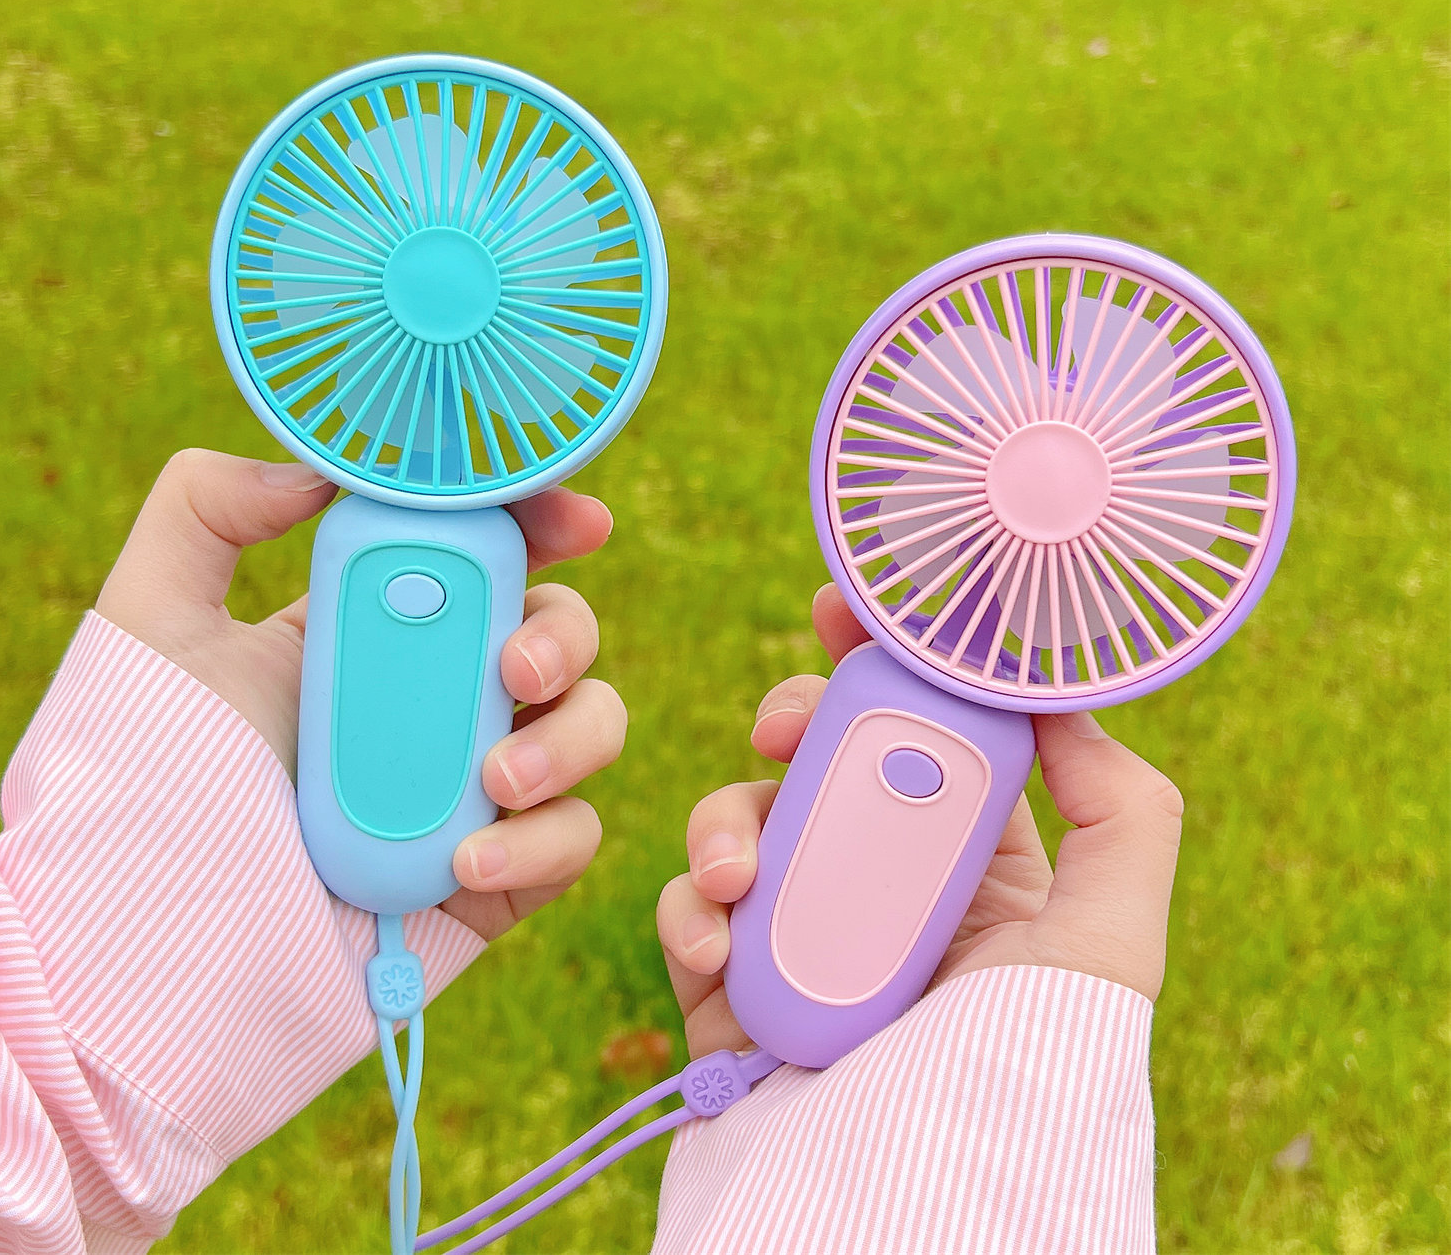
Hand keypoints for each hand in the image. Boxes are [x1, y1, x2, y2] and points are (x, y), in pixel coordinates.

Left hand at [95, 448, 624, 942]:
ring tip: (494, 782)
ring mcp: (474, 791)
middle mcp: (438, 702)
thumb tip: (318, 472)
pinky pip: (575, 837)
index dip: (544, 526)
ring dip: (569, 737)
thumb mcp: (149, 625)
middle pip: (561, 633)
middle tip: (515, 665)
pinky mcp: (498, 878)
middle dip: (566, 632)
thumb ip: (204, 509)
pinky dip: (542, 840)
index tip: (580, 520)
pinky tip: (466, 859)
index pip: (486, 557)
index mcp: (375, 632)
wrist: (145, 957)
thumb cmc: (137, 787)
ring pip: (593, 725)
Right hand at [657, 585, 1183, 1056]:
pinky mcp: (733, 984)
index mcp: (968, 865)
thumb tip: (1055, 702)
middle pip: (819, 762)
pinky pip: (689, 911)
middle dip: (790, 722)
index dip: (879, 667)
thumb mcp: (1110, 938)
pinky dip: (689, 910)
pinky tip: (715, 940)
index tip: (840, 614)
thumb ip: (1120, 810)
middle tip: (780, 725)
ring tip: (736, 877)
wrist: (920, 1204)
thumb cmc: (1027, 1071)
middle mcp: (881, 887)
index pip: (921, 737)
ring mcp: (801, 932)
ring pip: (742, 821)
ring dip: (726, 823)